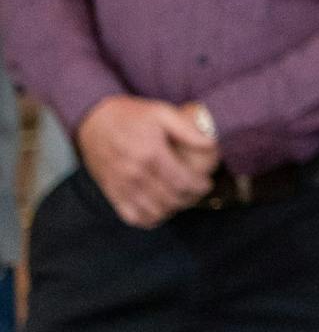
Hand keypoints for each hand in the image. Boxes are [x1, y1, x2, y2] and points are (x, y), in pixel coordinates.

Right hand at [76, 96, 219, 228]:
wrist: (94, 121)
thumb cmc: (132, 115)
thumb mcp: (162, 112)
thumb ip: (188, 129)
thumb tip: (212, 144)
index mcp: (150, 154)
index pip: (182, 182)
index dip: (200, 187)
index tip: (207, 183)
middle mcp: (135, 174)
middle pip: (171, 199)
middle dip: (191, 199)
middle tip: (198, 192)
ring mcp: (122, 186)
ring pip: (154, 212)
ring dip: (173, 210)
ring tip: (182, 199)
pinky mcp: (112, 193)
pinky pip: (133, 217)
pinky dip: (150, 219)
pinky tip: (161, 209)